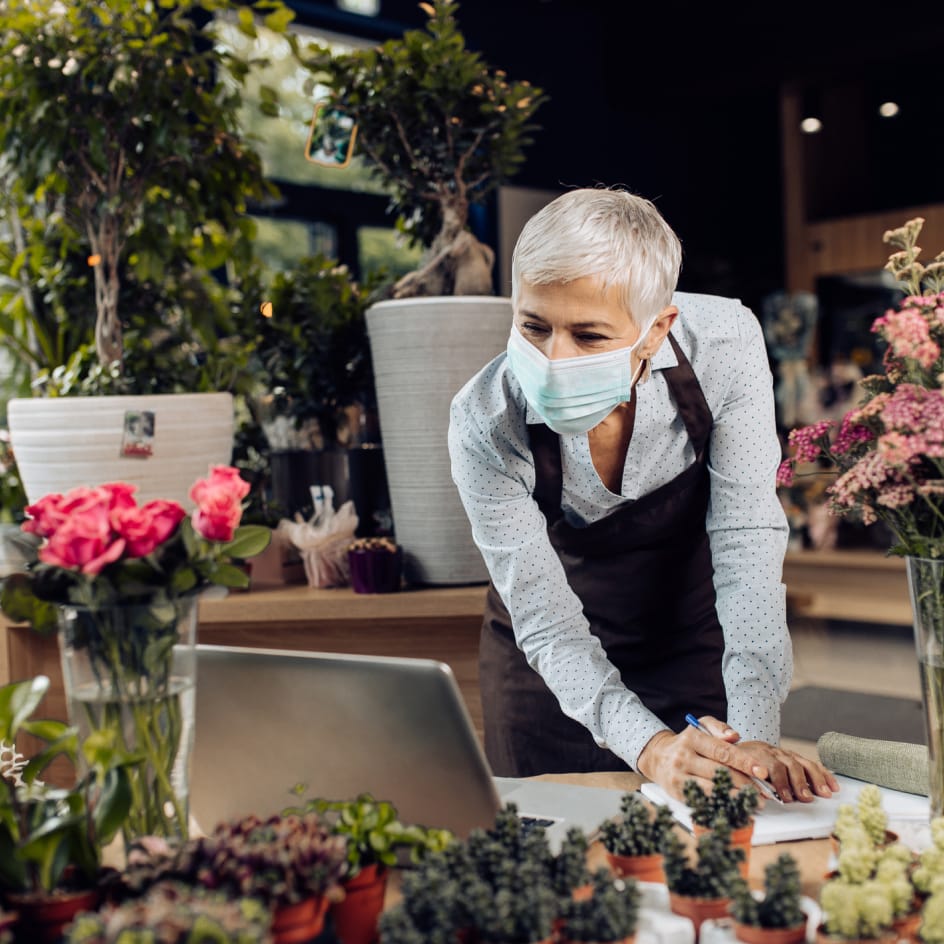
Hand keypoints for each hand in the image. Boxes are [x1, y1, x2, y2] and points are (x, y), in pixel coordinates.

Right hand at [636, 718, 839, 803]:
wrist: (658, 757)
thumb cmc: (687, 743)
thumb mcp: (700, 727)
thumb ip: (719, 728)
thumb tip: (735, 736)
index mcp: (692, 738)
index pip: (722, 751)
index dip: (744, 761)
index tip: (762, 771)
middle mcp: (684, 757)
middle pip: (721, 772)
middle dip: (746, 783)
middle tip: (765, 791)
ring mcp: (679, 776)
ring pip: (714, 789)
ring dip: (738, 797)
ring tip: (756, 802)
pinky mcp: (678, 793)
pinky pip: (704, 801)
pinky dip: (723, 805)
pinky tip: (737, 807)